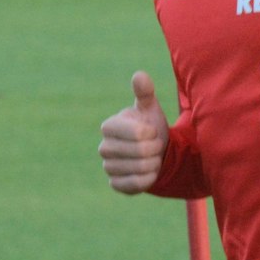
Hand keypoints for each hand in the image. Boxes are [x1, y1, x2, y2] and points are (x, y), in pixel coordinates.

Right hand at [98, 71, 168, 193]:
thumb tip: (139, 75)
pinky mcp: (115, 184)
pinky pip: (135, 185)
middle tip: (154, 145)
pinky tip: (150, 172)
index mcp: (109, 126)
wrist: (155, 153)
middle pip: (140, 152)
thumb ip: (145, 93)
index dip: (150, 133)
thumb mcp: (150, 109)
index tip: (151, 131)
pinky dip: (148, 179)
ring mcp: (108, 167)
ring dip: (154, 163)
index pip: (135, 133)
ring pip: (139, 168)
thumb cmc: (150, 127)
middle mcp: (104, 147)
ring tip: (152, 157)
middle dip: (155, 148)